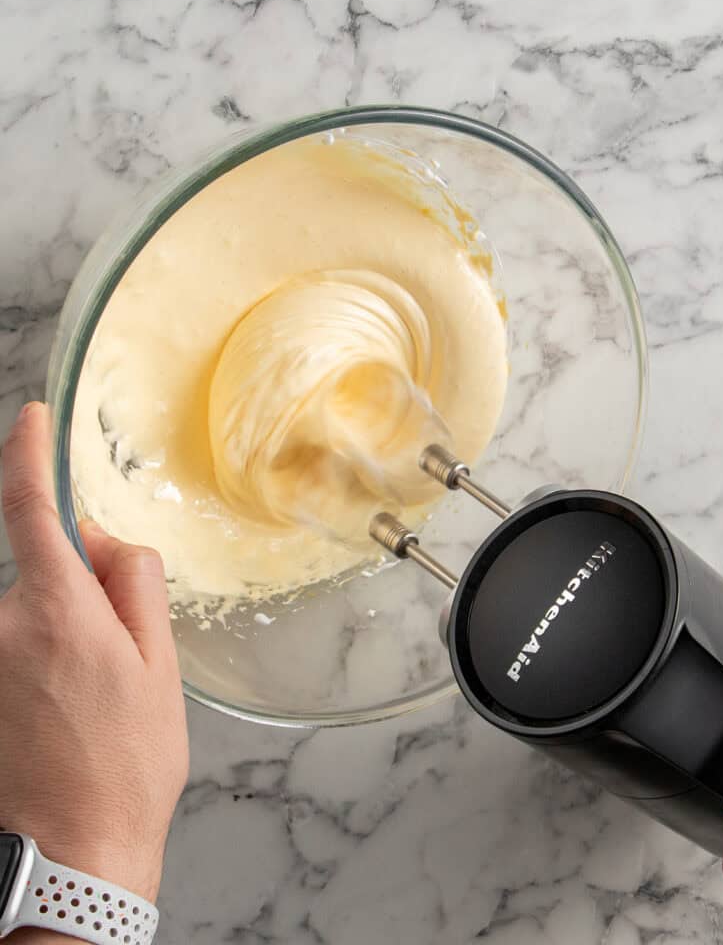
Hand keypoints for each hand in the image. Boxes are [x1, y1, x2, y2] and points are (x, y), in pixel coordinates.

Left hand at [0, 402, 187, 940]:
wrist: (71, 854)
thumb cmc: (126, 764)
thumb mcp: (158, 666)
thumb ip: (132, 582)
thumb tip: (99, 537)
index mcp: (56, 611)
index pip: (28, 507)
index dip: (27, 452)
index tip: (30, 417)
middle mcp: (3, 626)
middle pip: (44, 566)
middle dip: (82, 583)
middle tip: (123, 651)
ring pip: (30, 608)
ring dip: (64, 630)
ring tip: (94, 700)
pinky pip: (14, 642)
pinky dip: (42, 656)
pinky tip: (65, 711)